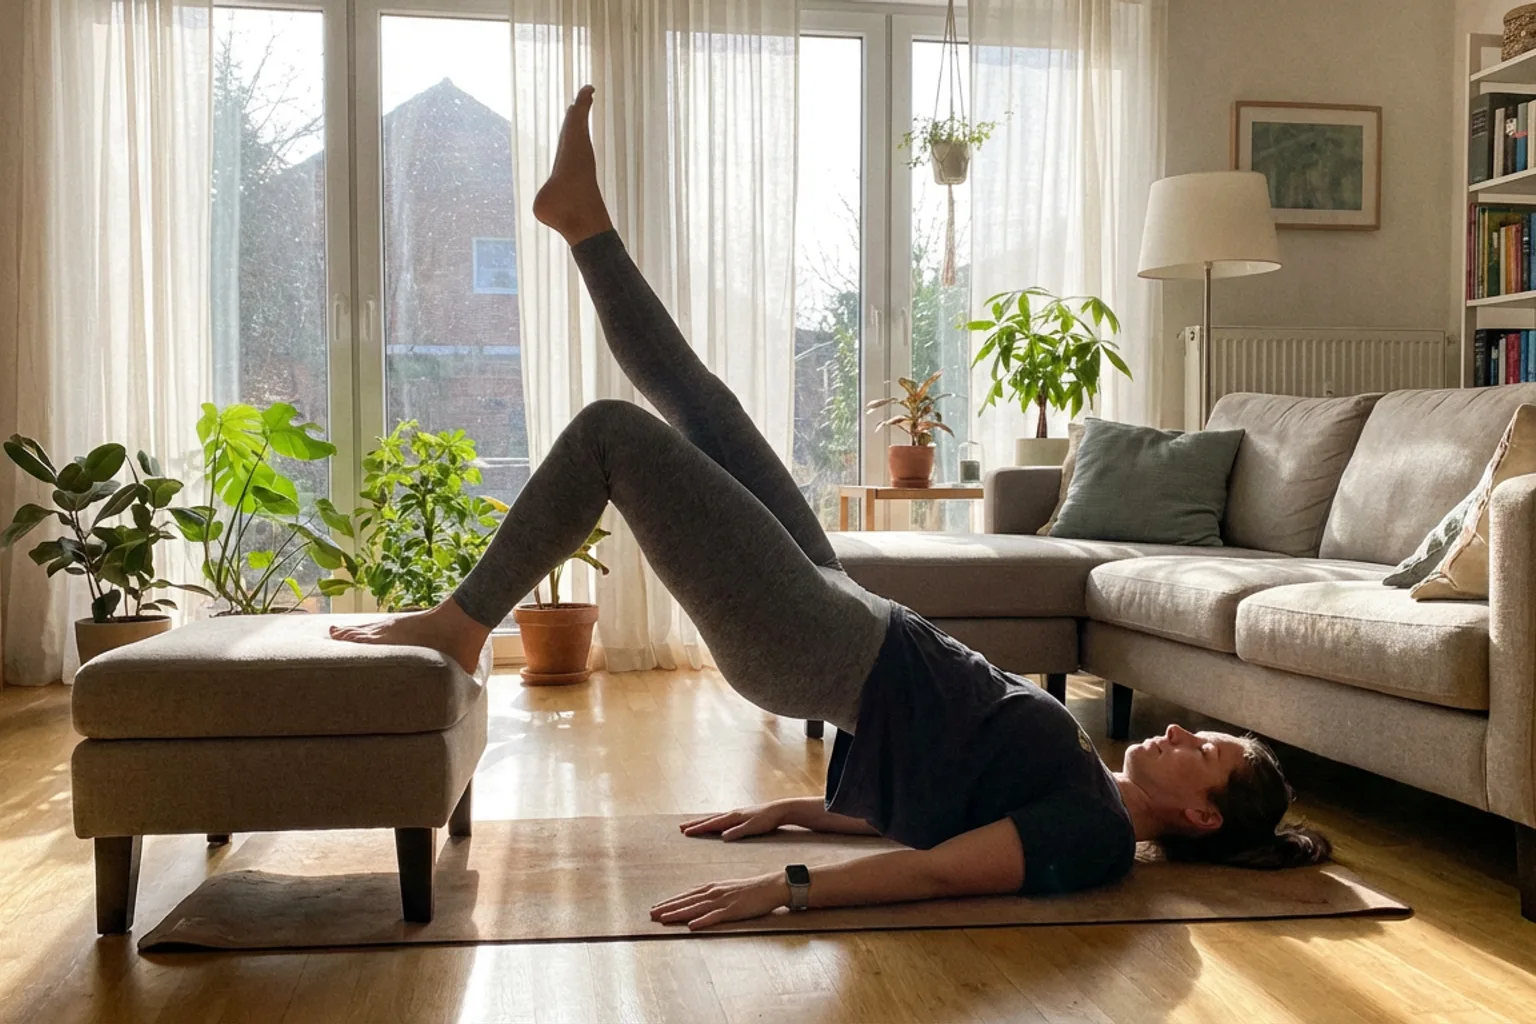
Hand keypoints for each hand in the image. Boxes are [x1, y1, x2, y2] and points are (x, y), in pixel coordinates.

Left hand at [650, 872, 787, 929]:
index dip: (670, 901)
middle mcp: (714, 892)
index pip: (686, 895)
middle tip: (651, 914)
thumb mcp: (727, 888)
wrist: (770, 886)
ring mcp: (723, 901)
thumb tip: (698, 900)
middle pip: (686, 901)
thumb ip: (712, 894)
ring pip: (696, 908)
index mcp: (712, 887)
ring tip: (663, 919)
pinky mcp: (733, 910)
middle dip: (668, 907)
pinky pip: (715, 917)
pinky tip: (692, 926)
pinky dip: (703, 921)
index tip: (656, 906)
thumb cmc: (750, 889)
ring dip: (678, 914)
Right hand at [680, 802, 788, 840]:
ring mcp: (735, 814)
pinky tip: (711, 824)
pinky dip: (711, 821)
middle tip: (680, 828)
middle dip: (695, 824)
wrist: (779, 810)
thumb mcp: (753, 828)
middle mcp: (731, 814)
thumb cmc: (767, 820)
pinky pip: (720, 819)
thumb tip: (723, 837)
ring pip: (714, 818)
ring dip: (701, 822)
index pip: (712, 824)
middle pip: (709, 819)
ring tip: (690, 825)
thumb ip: (738, 832)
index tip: (685, 832)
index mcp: (733, 817)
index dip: (698, 829)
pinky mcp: (739, 816)